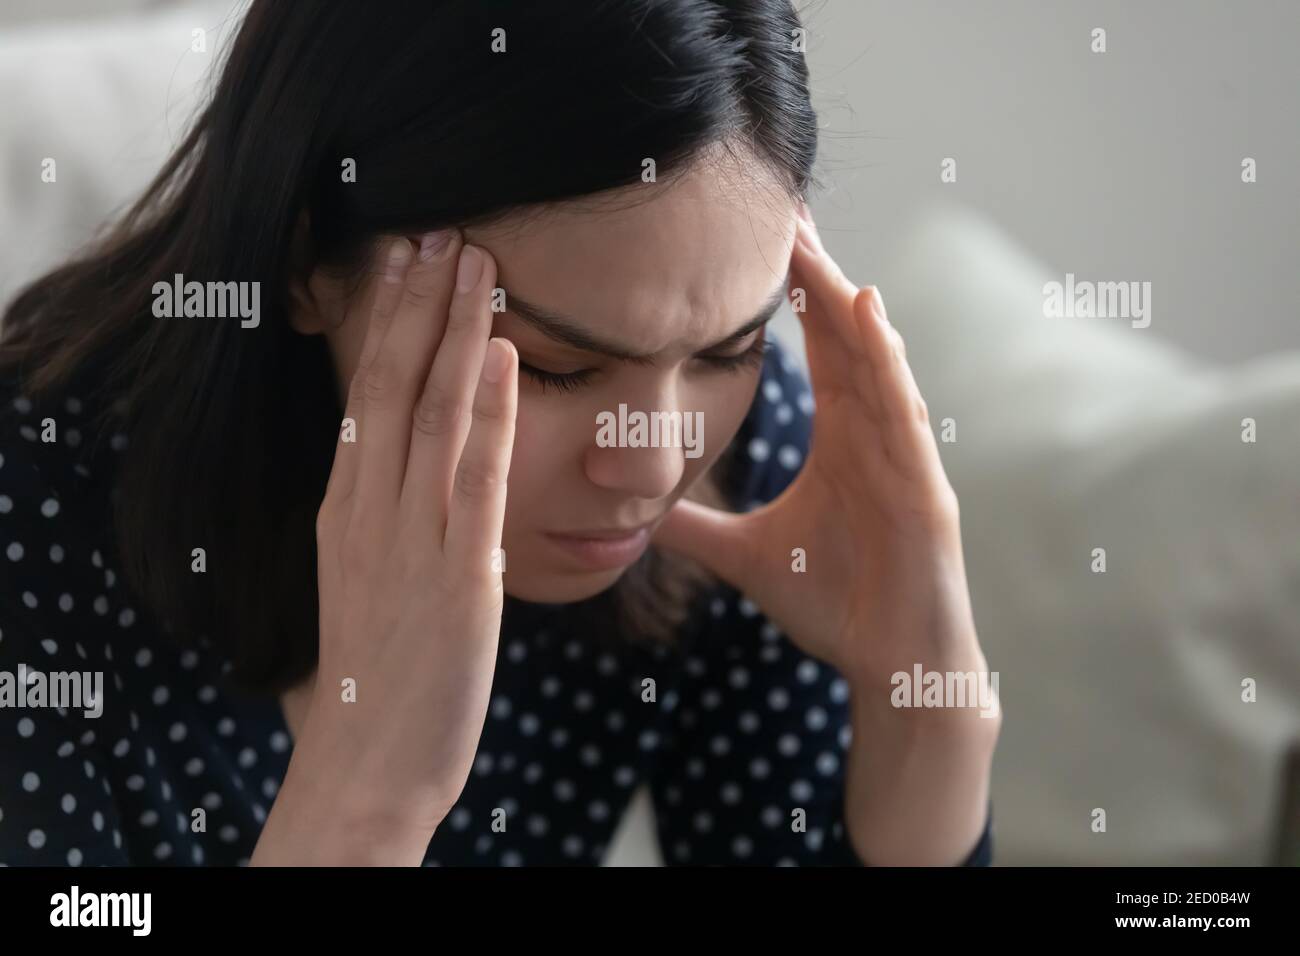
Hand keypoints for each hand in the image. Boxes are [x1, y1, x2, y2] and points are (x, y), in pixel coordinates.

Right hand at [282, 230, 516, 839]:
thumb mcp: (366, 578)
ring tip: (476, 263)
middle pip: (393, 384)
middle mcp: (370, 507)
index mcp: (345, 507)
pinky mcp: (460, 571)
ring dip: (456, 332)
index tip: (404, 262)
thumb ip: (386, 519)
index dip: (388, 323)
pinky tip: (505, 355)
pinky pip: (476, 473)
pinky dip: (492, 409)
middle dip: (418, 304)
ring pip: (434, 410)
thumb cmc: (374, 674)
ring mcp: (412, 535)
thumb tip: (412, 475)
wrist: (368, 759)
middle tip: (440, 230)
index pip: (367, 393)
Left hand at [652, 203, 985, 692]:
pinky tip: (868, 310)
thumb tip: (640, 513)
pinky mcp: (923, 483)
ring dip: (842, 296)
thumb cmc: (837, 608)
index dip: (788, 296)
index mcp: (842, 442)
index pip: (815, 350)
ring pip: (871, 357)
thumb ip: (698, 530)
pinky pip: (902, 408)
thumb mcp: (747, 557)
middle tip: (780, 206)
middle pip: (842, 334)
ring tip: (809, 240)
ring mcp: (902, 453)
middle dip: (813, 273)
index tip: (754, 243)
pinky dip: (887, 358)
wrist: (893, 667)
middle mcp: (875, 433)